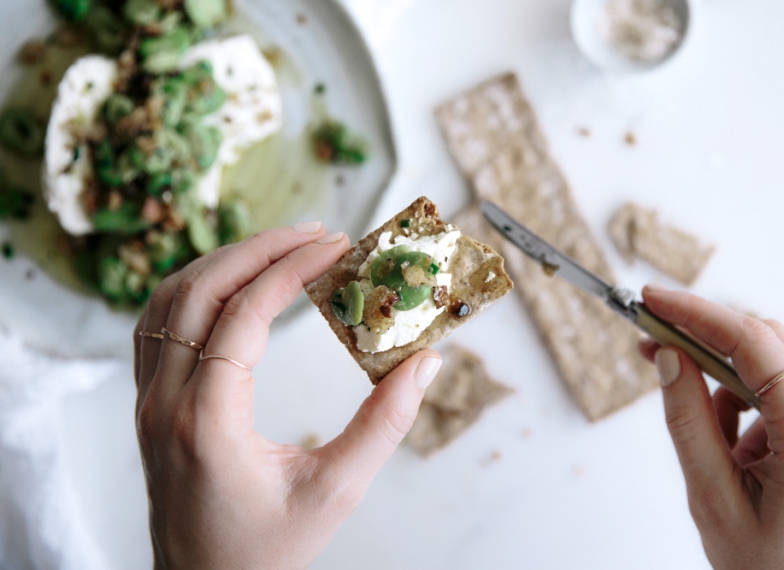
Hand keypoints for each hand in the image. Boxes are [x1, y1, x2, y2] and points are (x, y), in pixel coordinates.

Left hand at [133, 224, 442, 569]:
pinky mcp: (151, 405)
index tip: (336, 245)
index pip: (243, 315)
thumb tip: (425, 362)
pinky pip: (159, 325)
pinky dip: (197, 288)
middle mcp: (165, 403)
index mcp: (206, 421)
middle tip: (315, 233)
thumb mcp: (337, 491)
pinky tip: (234, 282)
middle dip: (258, 249)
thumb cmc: (266, 552)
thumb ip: (386, 424)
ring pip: (169, 301)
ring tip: (281, 246)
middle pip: (197, 291)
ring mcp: (149, 402)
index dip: (291, 270)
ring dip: (224, 261)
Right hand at [640, 285, 783, 569]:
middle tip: (649, 341)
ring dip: (723, 374)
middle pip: (765, 340)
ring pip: (773, 361)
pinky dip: (745, 398)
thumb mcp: (713, 499)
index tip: (649, 300)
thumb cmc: (774, 568)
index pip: (750, 342)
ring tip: (700, 426)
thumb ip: (688, 422)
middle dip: (702, 334)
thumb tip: (668, 357)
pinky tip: (730, 442)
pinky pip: (783, 388)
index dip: (695, 312)